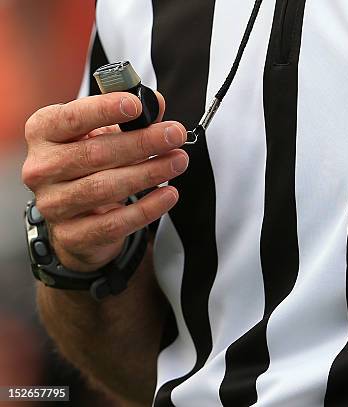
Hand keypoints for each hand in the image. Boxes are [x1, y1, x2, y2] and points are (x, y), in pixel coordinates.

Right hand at [22, 92, 188, 271]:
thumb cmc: (89, 166)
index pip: (70, 118)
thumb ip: (130, 117)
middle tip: (173, 135)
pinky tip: (168, 195)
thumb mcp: (104, 134)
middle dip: (141, 143)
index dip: (103, 110)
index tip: (135, 105)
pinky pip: (115, 223)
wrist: (77, 218)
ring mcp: (54, 204)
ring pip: (105, 188)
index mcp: (44, 134)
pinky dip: (147, 208)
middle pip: (95, 154)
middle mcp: (42, 168)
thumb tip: (155, 102)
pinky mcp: (73, 235)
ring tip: (177, 161)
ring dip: (148, 173)